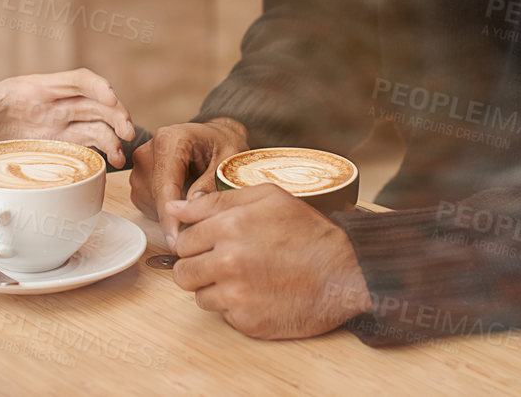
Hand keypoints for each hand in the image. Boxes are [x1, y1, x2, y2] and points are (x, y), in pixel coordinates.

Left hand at [0, 68, 135, 166]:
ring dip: (113, 133)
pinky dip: (103, 150)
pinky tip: (110, 163)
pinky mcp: (58, 145)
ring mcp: (58, 125)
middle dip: (114, 113)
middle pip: (93, 101)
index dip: (96, 87)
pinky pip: (88, 143)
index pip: (75, 80)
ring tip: (120, 155)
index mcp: (34, 90)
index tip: (111, 99)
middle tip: (125, 132)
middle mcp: (52, 105)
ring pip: (96, 122)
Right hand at [130, 118, 247, 247]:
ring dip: (173, 212)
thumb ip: (211, 181)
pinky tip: (185, 198)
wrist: (212, 137)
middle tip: (206, 214)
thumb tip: (194, 204)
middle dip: (177, 215)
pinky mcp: (139, 181)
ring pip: (151, 205)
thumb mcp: (228, 159)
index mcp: (169, 140)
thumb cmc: (222, 145)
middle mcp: (148, 152)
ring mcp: (140, 167)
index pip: (165, 185)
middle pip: (156, 197)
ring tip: (197, 195)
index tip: (175, 242)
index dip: (170, 217)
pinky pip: (149, 206)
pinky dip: (167, 210)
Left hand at [165, 184, 369, 339]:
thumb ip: (217, 200)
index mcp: (229, 226)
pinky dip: (237, 308)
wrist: (345, 274)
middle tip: (224, 264)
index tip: (212, 245)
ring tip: (245, 279)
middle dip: (198, 268)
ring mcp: (237, 295)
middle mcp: (228, 261)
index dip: (197, 242)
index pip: (183, 240)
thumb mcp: (268, 198)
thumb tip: (175, 206)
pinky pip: (224, 316)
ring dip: (216, 289)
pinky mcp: (248, 322)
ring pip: (199, 297)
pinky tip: (260, 295)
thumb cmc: (308, 233)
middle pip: (183, 272)